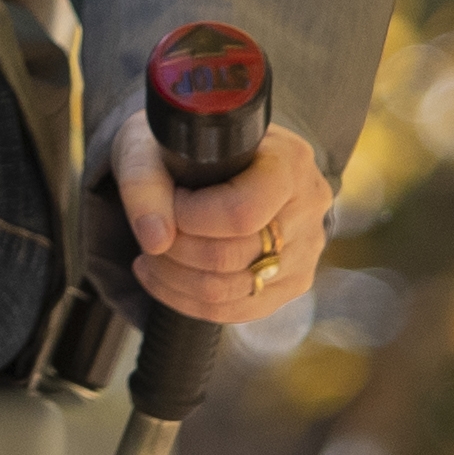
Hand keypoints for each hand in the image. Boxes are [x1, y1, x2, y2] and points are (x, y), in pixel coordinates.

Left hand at [116, 120, 330, 325]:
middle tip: (150, 238)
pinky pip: (241, 309)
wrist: (216, 152)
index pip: (242, 212)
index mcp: (288, 160)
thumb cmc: (185, 147)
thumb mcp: (153, 145)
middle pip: (235, 255)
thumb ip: (145, 184)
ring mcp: (307, 248)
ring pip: (234, 289)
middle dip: (177, 252)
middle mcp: (308, 205)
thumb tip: (156, 240)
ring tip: (150, 258)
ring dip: (177, 280)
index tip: (167, 203)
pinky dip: (191, 301)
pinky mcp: (294, 280)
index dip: (191, 219)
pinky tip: (163, 278)